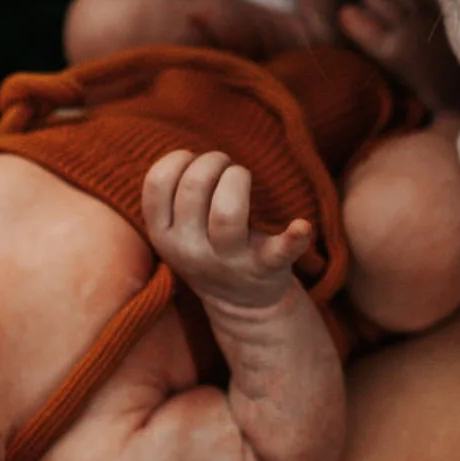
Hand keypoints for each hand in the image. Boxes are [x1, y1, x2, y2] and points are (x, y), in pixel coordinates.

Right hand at [141, 149, 311, 313]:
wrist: (240, 304)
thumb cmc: (206, 248)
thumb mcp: (175, 231)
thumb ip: (172, 196)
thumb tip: (189, 156)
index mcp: (163, 236)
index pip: (158, 182)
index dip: (179, 160)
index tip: (194, 163)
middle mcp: (190, 250)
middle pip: (194, 186)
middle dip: (213, 161)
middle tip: (226, 168)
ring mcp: (228, 260)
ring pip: (227, 211)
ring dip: (238, 177)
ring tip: (243, 177)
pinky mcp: (265, 267)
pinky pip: (279, 252)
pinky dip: (294, 239)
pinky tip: (301, 226)